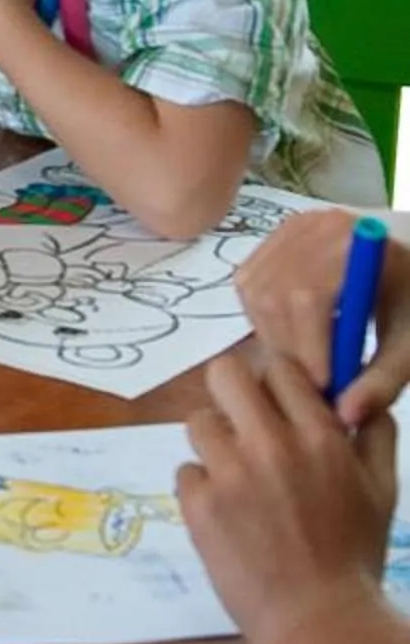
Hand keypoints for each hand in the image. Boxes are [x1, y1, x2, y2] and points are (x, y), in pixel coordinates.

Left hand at [180, 347, 399, 643]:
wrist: (318, 616)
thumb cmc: (354, 554)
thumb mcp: (382, 489)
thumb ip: (374, 435)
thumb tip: (359, 399)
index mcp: (321, 436)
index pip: (281, 368)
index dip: (274, 381)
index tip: (274, 403)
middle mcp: (273, 444)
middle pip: (224, 374)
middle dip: (231, 394)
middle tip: (242, 425)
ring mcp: (231, 472)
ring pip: (198, 421)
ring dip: (213, 444)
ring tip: (235, 477)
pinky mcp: (198, 503)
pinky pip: (185, 471)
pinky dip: (200, 488)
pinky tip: (224, 513)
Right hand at [239, 210, 409, 423]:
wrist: (405, 271)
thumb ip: (382, 381)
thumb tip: (344, 418)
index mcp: (355, 241)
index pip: (309, 298)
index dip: (311, 348)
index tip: (326, 387)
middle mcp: (313, 226)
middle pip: (274, 297)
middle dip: (292, 348)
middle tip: (316, 380)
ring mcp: (287, 231)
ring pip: (255, 295)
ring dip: (276, 336)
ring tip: (310, 356)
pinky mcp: (271, 243)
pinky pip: (248, 288)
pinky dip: (265, 319)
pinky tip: (295, 331)